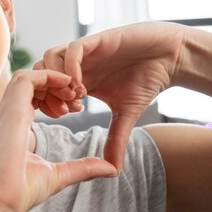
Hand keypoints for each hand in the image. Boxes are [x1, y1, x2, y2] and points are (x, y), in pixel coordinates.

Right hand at [0, 69, 116, 211]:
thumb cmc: (20, 193)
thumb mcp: (58, 175)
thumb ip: (83, 167)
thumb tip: (111, 169)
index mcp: (13, 128)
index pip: (30, 99)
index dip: (54, 97)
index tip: (75, 109)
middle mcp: (7, 116)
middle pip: (29, 84)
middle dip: (56, 85)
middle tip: (79, 97)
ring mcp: (6, 111)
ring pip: (27, 76)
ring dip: (52, 78)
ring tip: (74, 90)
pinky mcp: (10, 109)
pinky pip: (26, 78)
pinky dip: (47, 76)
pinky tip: (67, 85)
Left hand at [36, 22, 186, 169]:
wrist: (170, 57)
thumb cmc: (147, 81)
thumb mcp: (126, 114)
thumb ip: (115, 139)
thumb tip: (112, 170)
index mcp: (78, 79)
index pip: (45, 87)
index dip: (46, 102)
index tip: (63, 116)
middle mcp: (77, 64)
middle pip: (40, 71)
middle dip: (47, 92)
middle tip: (64, 110)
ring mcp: (85, 51)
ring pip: (49, 57)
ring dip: (56, 80)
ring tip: (74, 98)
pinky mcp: (97, 40)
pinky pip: (72, 50)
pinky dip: (70, 68)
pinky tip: (82, 86)